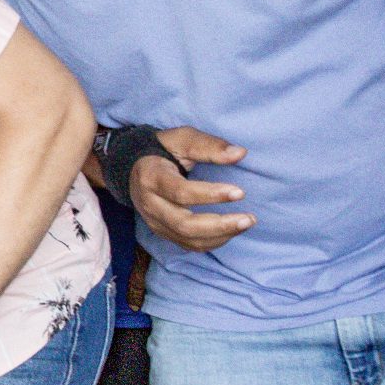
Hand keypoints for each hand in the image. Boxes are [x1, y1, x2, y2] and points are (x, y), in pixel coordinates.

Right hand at [130, 126, 252, 252]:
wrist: (135, 167)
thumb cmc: (163, 150)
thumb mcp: (182, 139)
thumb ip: (209, 146)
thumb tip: (240, 153)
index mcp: (151, 177)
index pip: (181, 193)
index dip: (211, 195)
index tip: (240, 192)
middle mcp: (149, 204)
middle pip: (184, 224)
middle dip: (220, 225)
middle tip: (249, 218)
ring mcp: (154, 221)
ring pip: (188, 239)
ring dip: (221, 235)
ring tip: (245, 223)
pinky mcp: (162, 232)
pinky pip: (189, 245)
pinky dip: (213, 241)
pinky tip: (230, 230)